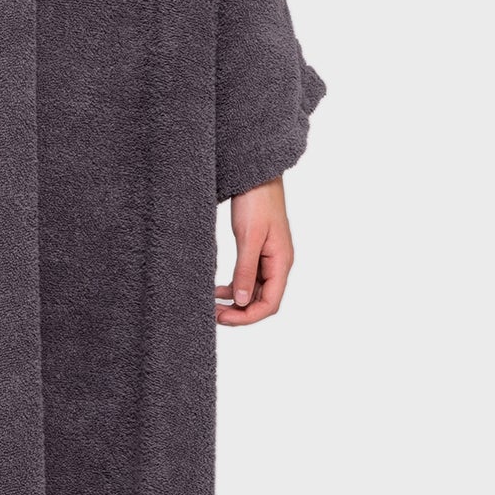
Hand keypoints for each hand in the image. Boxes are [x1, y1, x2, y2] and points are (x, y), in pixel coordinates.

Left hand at [215, 175, 292, 325]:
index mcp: (281, 263)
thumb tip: (242, 301)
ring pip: (254, 291)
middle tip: (214, 315)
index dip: (248, 317)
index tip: (224, 319)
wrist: (256, 175)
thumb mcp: (249, 237)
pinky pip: (248, 278)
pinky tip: (218, 290)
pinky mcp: (257, 251)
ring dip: (236, 301)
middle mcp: (278, 264)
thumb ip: (245, 270)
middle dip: (240, 312)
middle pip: (262, 301)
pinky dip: (234, 287)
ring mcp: (268, 259)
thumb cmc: (257, 201)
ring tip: (213, 306)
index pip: (270, 303)